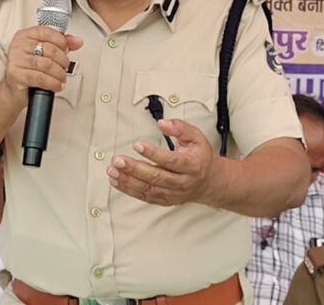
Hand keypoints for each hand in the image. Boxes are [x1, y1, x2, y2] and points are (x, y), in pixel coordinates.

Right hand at [0, 26, 82, 108]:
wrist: (15, 89)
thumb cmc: (30, 69)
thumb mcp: (45, 53)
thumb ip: (61, 45)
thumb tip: (78, 41)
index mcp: (25, 35)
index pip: (47, 32)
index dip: (61, 41)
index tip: (66, 50)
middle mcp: (18, 45)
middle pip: (49, 49)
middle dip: (63, 61)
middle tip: (65, 67)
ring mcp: (15, 59)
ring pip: (47, 65)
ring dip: (60, 74)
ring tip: (62, 78)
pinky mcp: (15, 75)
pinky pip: (41, 78)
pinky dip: (53, 83)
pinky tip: (57, 85)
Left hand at [107, 118, 224, 206]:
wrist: (210, 182)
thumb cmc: (201, 157)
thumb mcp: (196, 137)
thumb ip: (180, 127)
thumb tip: (162, 123)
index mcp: (192, 165)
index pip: (171, 161)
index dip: (153, 153)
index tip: (138, 145)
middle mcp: (182, 182)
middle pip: (156, 177)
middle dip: (134, 168)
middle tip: (118, 160)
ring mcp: (173, 193)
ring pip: (148, 189)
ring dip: (128, 180)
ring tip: (113, 170)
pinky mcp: (164, 200)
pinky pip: (144, 197)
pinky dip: (129, 190)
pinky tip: (117, 181)